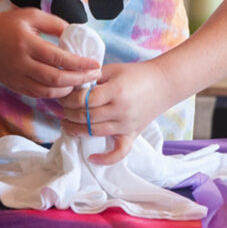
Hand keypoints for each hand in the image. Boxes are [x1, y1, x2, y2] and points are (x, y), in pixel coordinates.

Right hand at [0, 8, 101, 98]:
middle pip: (55, 78)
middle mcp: (20, 63)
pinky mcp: (13, 85)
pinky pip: (37, 94)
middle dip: (78, 80)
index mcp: (27, 43)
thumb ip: (55, 24)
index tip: (95, 64)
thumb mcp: (31, 15)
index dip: (80, 64)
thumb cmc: (6, 22)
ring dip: (67, 90)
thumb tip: (78, 34)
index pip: (59, 58)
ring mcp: (15, 77)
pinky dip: (53, 94)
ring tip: (81, 83)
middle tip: (94, 77)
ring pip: (47, 91)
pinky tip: (64, 88)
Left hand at [59, 60, 173, 164]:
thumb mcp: (112, 69)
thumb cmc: (136, 74)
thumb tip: (72, 87)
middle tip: (62, 110)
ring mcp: (126, 125)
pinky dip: (106, 158)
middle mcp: (120, 110)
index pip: (84, 100)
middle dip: (68, 114)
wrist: (163, 83)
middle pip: (86, 117)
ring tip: (67, 124)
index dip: (69, 100)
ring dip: (76, 130)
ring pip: (94, 133)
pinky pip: (119, 152)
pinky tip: (92, 158)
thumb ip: (92, 77)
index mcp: (115, 91)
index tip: (64, 97)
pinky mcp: (132, 134)